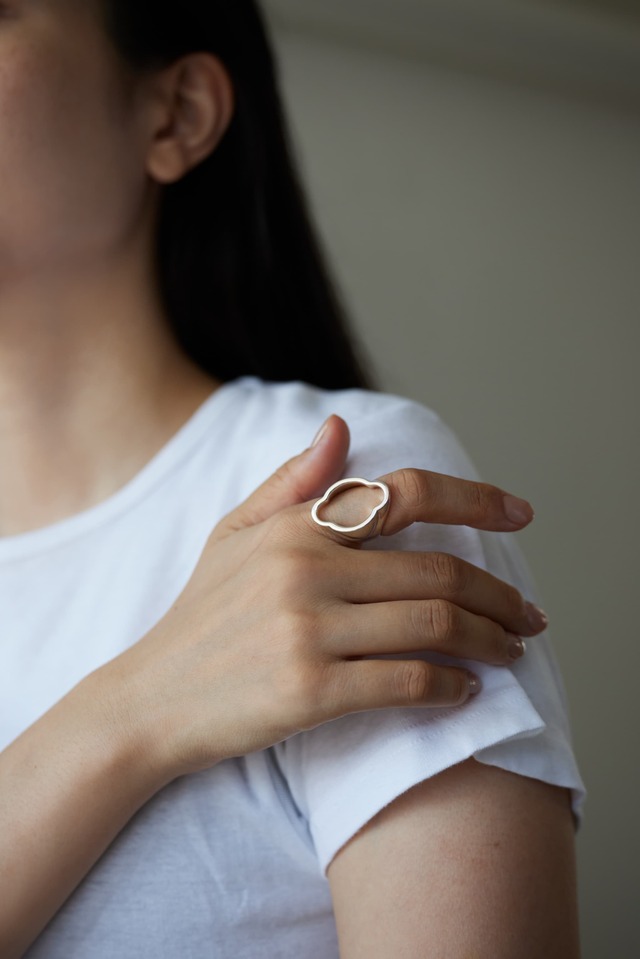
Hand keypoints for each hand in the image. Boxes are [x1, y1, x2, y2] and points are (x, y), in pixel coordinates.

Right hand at [99, 415, 545, 781]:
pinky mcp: (308, 692)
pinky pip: (407, 682)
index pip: (406, 494)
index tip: (521, 516)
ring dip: (490, 641)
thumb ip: (292, 481)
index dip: (476, 500)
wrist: (151, 701)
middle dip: (500, 595)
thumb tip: (340, 425)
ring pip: (434, 625)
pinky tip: (465, 689)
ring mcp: (306, 631)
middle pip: (438, 571)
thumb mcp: (234, 534)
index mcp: (295, 527)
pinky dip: (451, 686)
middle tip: (530, 615)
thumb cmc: (202, 616)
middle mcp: (305, 570)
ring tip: (511, 651)